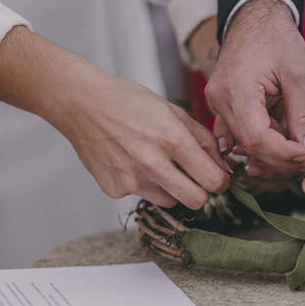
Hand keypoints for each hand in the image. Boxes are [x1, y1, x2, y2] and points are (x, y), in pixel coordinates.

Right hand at [0, 25, 229, 208]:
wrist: (82, 104)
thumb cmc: (129, 103)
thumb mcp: (173, 111)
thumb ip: (203, 139)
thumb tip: (222, 165)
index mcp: (172, 139)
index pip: (212, 181)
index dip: (221, 182)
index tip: (218, 179)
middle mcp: (152, 163)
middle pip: (196, 201)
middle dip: (201, 192)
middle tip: (195, 178)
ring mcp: (131, 180)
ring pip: (170, 202)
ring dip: (172, 189)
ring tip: (158, 164)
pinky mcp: (114, 189)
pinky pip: (143, 197)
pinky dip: (144, 185)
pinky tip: (133, 163)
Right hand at [205, 0, 304, 170]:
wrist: (254, 17)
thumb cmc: (276, 38)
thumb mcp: (299, 74)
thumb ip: (303, 116)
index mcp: (236, 90)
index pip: (258, 139)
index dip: (285, 154)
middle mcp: (220, 100)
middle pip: (250, 146)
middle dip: (283, 158)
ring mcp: (217, 104)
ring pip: (246, 144)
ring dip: (277, 151)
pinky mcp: (222, 106)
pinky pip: (241, 133)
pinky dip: (266, 141)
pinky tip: (288, 138)